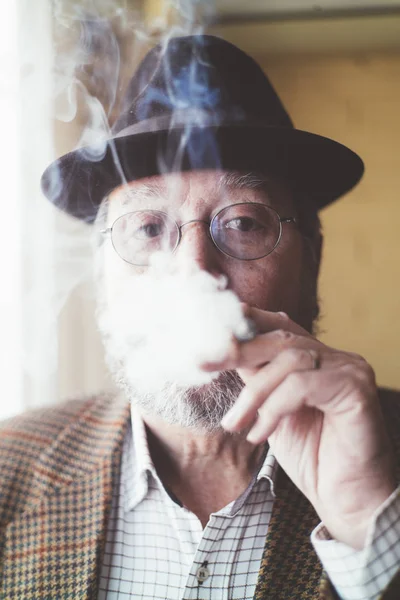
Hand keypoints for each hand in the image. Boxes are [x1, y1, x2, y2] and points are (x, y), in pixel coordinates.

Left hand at [202, 307, 395, 549]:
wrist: (349, 501)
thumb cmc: (314, 459)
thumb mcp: (272, 413)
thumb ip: (258, 381)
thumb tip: (226, 353)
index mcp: (319, 359)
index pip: (281, 328)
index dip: (247, 323)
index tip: (212, 334)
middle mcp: (338, 358)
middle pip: (282, 338)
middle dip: (239, 350)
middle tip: (204, 364)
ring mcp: (350, 370)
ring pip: (289, 360)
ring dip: (253, 392)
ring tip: (234, 423)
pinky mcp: (357, 389)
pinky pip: (302, 385)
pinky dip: (274, 407)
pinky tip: (260, 434)